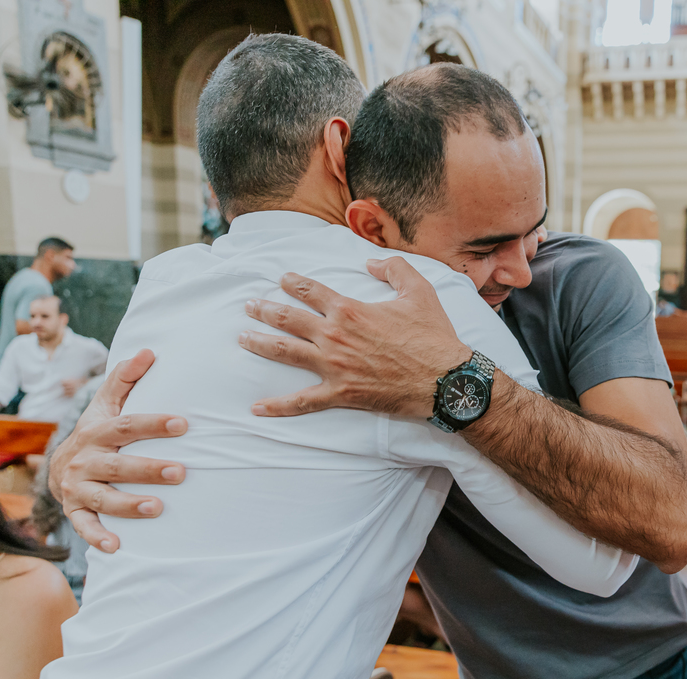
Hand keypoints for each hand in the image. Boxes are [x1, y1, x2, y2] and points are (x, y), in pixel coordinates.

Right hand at [49, 350, 186, 552]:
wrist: (58, 466)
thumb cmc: (97, 432)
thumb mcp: (105, 404)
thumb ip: (126, 379)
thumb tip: (149, 351)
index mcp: (98, 432)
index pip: (127, 426)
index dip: (154, 424)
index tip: (183, 423)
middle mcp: (86, 460)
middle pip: (119, 466)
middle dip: (149, 469)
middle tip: (181, 472)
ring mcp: (79, 487)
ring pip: (104, 497)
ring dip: (130, 504)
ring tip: (157, 508)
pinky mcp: (76, 511)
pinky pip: (85, 526)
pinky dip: (98, 537)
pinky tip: (116, 546)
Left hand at [238, 258, 470, 417]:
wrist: (445, 380)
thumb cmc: (433, 336)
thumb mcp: (420, 291)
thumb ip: (394, 268)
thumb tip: (371, 262)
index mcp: (350, 309)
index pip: (310, 291)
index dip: (293, 283)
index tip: (281, 279)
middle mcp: (335, 335)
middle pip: (288, 319)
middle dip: (264, 310)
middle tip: (249, 306)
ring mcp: (334, 366)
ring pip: (285, 352)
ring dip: (260, 344)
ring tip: (242, 338)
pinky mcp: (341, 393)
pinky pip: (302, 402)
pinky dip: (278, 406)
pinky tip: (257, 407)